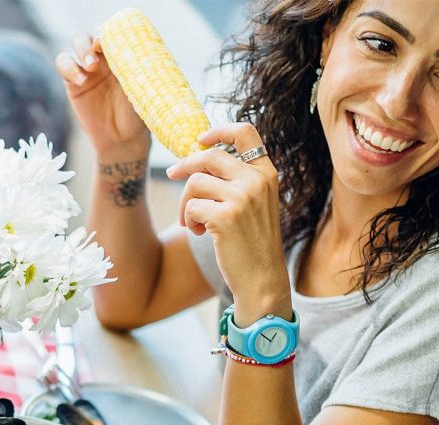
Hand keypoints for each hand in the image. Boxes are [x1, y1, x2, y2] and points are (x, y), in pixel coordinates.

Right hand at [54, 33, 150, 158]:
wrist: (123, 139)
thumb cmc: (137, 114)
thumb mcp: (141, 89)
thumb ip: (134, 70)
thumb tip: (135, 52)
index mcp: (123, 53)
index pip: (112, 31)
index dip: (107, 31)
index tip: (107, 42)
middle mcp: (104, 57)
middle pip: (92, 33)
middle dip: (91, 41)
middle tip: (97, 59)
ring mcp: (87, 68)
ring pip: (76, 43)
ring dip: (80, 50)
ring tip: (90, 68)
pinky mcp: (73, 82)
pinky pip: (64, 64)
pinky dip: (68, 67)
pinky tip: (80, 81)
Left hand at [164, 124, 289, 321]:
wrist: (262, 279)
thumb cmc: (252, 243)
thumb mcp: (254, 204)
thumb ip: (237, 180)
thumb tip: (198, 159)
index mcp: (266, 173)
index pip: (245, 132)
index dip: (219, 130)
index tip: (200, 139)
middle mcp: (257, 180)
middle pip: (209, 156)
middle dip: (185, 165)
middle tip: (172, 174)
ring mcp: (242, 197)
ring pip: (195, 182)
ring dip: (186, 203)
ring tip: (194, 222)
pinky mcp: (226, 217)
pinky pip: (191, 206)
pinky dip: (189, 220)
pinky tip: (200, 233)